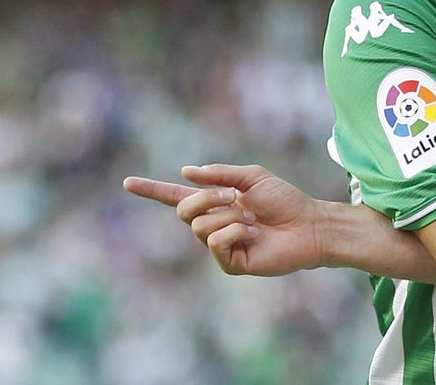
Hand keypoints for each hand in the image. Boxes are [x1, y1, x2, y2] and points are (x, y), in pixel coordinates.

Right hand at [123, 163, 322, 275]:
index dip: (152, 191)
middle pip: (184, 210)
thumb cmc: (284, 200)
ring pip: (200, 225)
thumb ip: (219, 174)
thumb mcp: (251, 177)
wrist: (308, 224)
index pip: (176, 198)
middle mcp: (212, 225)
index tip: (127, 183)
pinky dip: (234, 230)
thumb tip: (185, 173)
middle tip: (234, 196)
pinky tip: (252, 233)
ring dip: (228, 214)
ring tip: (252, 218)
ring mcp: (219, 246)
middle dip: (208, 197)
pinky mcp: (229, 263)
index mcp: (215, 203)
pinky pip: (215, 241)